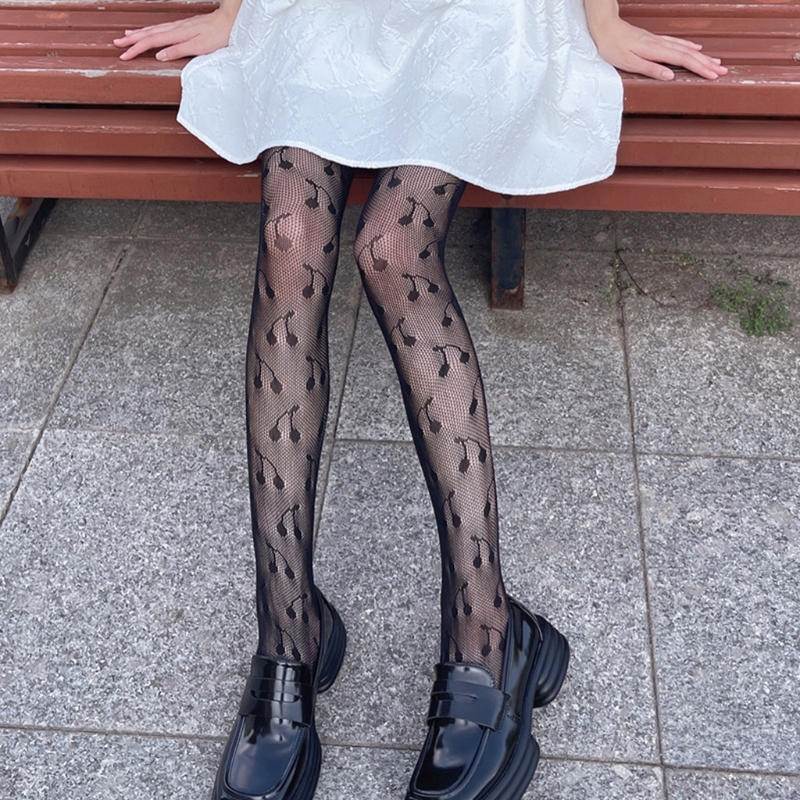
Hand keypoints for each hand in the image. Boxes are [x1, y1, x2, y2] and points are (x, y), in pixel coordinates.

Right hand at [113, 8, 236, 60]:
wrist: (229, 21)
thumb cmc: (218, 35)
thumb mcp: (199, 47)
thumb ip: (178, 50)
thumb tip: (158, 55)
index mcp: (176, 34)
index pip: (151, 43)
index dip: (136, 49)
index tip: (124, 56)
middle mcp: (175, 28)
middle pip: (148, 34)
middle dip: (131, 40)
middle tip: (116, 45)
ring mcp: (178, 26)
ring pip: (153, 30)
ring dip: (138, 34)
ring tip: (125, 37)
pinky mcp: (184, 26)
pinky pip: (161, 28)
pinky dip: (151, 31)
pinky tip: (149, 32)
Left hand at [588, 15, 727, 80]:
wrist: (605, 27)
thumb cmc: (613, 46)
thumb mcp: (628, 62)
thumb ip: (650, 69)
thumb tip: (670, 76)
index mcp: (655, 51)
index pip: (683, 61)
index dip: (700, 69)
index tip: (713, 75)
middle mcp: (660, 44)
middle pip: (689, 54)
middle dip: (707, 64)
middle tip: (722, 71)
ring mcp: (658, 41)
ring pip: (685, 48)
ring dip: (702, 56)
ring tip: (715, 62)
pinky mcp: (654, 40)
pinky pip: (677, 43)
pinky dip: (689, 46)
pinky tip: (696, 48)